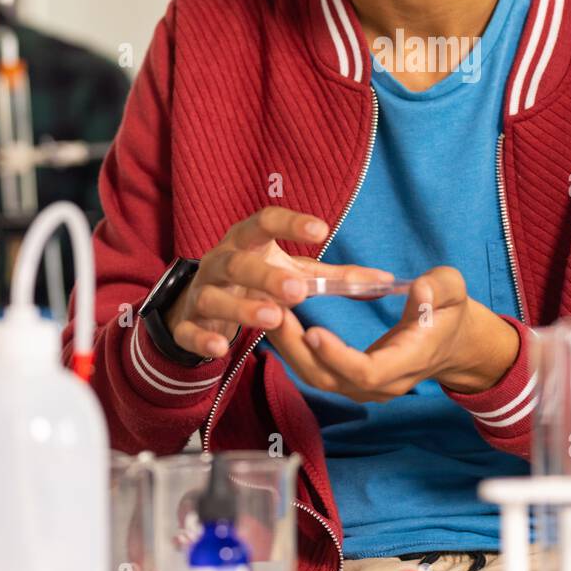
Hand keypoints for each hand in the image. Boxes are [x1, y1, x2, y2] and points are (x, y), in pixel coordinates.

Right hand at [164, 206, 393, 361]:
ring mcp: (201, 292)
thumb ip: (334, 278)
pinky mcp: (187, 323)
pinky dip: (203, 338)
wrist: (197, 302)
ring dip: (241, 308)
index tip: (321, 229)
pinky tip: (222, 348)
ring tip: (272, 318)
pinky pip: (189, 331)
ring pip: (214, 297)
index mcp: (247, 241)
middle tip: (298, 290)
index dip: (290, 224)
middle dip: (266, 276)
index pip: (265, 222)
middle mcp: (221, 261)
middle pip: (239, 263)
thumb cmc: (255, 280)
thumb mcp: (291, 273)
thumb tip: (384, 280)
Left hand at [266, 265, 519, 400]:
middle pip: (331, 380)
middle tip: (273, 312)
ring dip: (289, 348)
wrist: (455, 343)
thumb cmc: (453, 312)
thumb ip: (440, 288)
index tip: (313, 330)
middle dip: (297, 350)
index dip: (337, 357)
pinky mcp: (353, 379)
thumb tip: (419, 288)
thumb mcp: (455, 290)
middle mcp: (383, 383)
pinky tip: (279, 318)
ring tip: (267, 311)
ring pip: (318, 378)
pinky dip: (295, 348)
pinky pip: (318, 370)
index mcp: (408, 362)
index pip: (367, 372)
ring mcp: (366, 386)